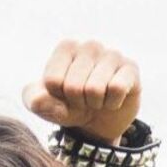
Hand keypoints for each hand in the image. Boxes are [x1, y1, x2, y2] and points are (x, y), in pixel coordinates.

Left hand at [22, 39, 141, 143]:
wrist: (97, 121)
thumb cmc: (67, 105)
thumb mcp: (44, 106)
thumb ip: (36, 101)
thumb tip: (38, 100)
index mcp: (66, 48)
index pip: (53, 80)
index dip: (57, 97)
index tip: (63, 95)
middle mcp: (90, 46)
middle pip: (73, 86)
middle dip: (76, 102)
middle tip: (83, 100)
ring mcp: (112, 55)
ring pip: (95, 89)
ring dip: (94, 104)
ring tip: (97, 99)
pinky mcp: (131, 68)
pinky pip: (117, 89)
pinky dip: (112, 103)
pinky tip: (112, 99)